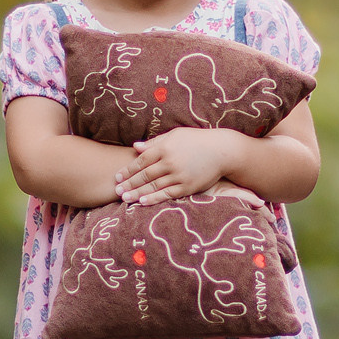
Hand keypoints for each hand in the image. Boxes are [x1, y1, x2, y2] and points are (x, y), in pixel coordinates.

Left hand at [115, 127, 239, 204]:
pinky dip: (154, 198)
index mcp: (165, 148)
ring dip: (137, 193)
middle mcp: (170, 162)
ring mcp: (179, 175)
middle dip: (129, 183)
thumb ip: (155, 142)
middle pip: (145, 175)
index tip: (117, 176)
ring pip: (154, 186)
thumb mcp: (175, 136)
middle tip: (116, 190)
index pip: (142, 160)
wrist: (222, 151)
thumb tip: (135, 147)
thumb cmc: (197, 141)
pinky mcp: (187, 186)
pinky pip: (167, 194)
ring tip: (125, 198)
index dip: (128, 169)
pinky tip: (142, 202)